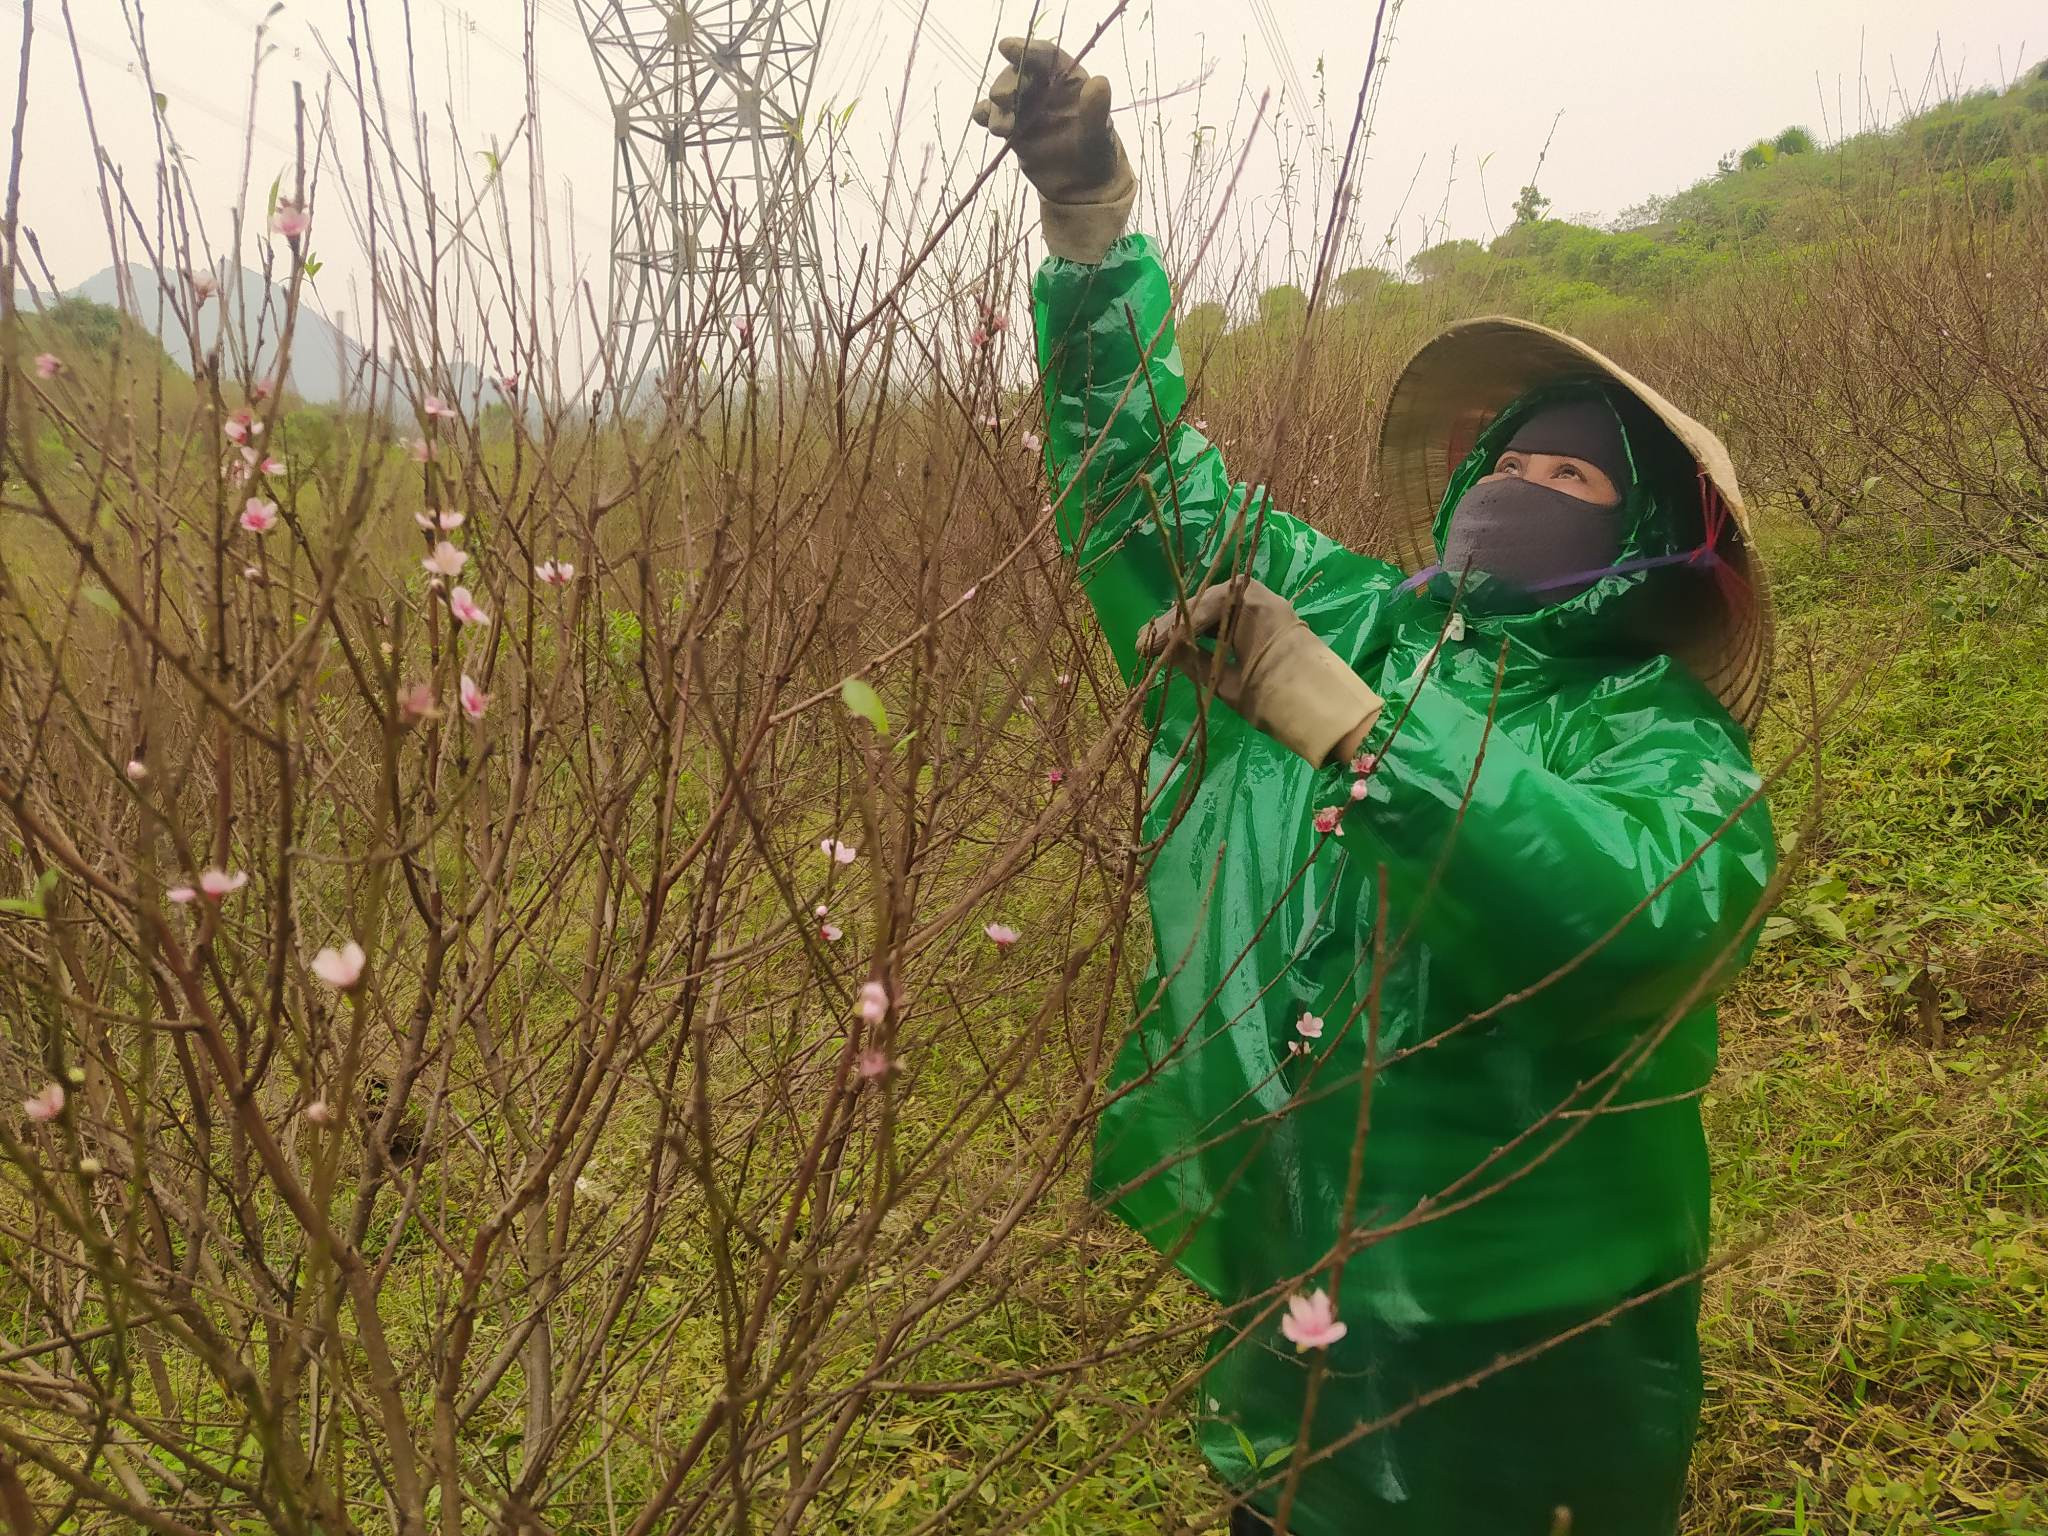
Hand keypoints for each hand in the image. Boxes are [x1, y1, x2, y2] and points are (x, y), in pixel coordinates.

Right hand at [972, 37, 1135, 262]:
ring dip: (997, 108)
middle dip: (1008, 84)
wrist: (1082, 187)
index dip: (1027, 49)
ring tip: (1002, 130)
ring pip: (1004, 95)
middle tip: (1003, 100)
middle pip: (1019, 74)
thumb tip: (1100, 81)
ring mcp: (1026, 107)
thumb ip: (1096, 110)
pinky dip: (984, 114)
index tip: (1006, 47)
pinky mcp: (1012, 126)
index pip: (1047, 57)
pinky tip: (981, 119)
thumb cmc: (1096, 155)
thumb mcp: (1099, 135)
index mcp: (1069, 80)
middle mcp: (1044, 88)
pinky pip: (993, 114)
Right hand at [1138, 580, 1384, 767]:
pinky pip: (1230, 616)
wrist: (1327, 711)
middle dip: (1174, 627)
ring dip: (1188, 628)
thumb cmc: (1277, 698)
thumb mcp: (1227, 683)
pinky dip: (1209, 629)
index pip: (1195, 610)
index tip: (1142, 648)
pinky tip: (1187, 643)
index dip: (1167, 631)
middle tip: (1144, 646)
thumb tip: (1162, 652)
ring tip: (1159, 647)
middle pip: (1202, 605)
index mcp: (1246, 603)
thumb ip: (1192, 662)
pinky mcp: (1269, 616)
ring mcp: (1264, 602)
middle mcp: (1254, 593)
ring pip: (1214, 609)